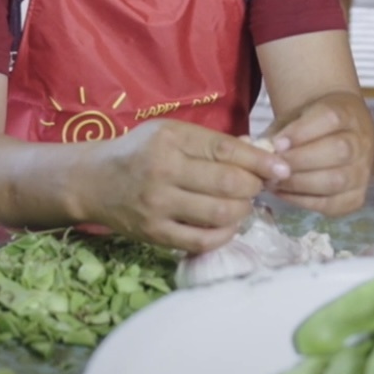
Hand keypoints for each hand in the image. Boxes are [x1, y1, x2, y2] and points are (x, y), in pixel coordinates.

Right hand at [85, 118, 289, 252]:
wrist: (93, 181)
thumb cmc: (138, 152)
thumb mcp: (170, 133)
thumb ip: (212, 144)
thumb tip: (262, 155)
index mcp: (170, 140)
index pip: (227, 151)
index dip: (260, 161)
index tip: (281, 168)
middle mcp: (164, 172)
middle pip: (230, 184)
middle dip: (254, 187)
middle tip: (256, 186)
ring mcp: (159, 206)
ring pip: (221, 214)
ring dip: (242, 210)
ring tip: (240, 203)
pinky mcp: (155, 234)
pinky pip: (203, 240)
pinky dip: (224, 234)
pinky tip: (225, 224)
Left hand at [267, 93, 372, 215]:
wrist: (336, 134)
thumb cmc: (310, 124)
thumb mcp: (294, 117)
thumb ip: (279, 132)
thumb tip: (257, 150)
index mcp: (348, 113)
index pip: (330, 119)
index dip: (301, 133)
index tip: (277, 143)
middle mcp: (362, 143)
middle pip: (338, 151)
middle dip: (300, 161)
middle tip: (272, 166)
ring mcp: (363, 172)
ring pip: (337, 180)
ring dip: (300, 183)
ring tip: (273, 181)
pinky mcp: (356, 197)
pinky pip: (332, 204)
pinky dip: (303, 201)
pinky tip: (283, 192)